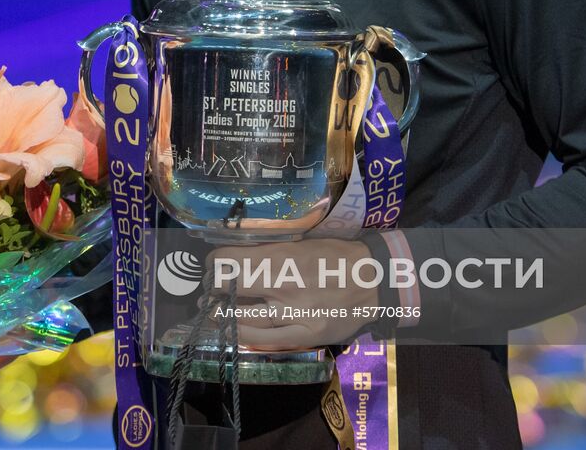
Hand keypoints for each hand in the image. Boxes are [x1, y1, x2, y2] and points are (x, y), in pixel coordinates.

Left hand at [205, 238, 376, 349]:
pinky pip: (266, 341)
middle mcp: (284, 287)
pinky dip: (247, 335)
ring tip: (215, 312)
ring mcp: (294, 315)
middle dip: (215, 289)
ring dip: (223, 316)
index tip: (213, 265)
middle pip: (231, 290)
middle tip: (210, 290)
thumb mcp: (300, 243)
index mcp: (282, 258)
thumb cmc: (335, 256)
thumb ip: (269, 253)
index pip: (230, 262)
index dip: (215, 264)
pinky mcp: (305, 336)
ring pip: (244, 320)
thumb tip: (236, 258)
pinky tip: (238, 330)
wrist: (374, 280)